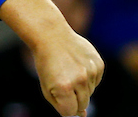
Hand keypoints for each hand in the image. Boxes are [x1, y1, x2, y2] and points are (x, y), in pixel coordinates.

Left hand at [0, 0, 103, 116]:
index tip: (61, 97)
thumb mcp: (46, 85)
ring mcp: (91, 72)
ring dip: (81, 87)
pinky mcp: (99, 64)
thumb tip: (81, 115)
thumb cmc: (46, 62)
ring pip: (90, 92)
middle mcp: (79, 80)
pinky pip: (96, 81)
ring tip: (69, 70)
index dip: (65, 107)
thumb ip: (61, 104)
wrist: (51, 35)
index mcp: (63, 87)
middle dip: (74, 99)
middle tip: (64, 82)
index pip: (70, 112)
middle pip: (83, 104)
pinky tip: (77, 65)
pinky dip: (88, 77)